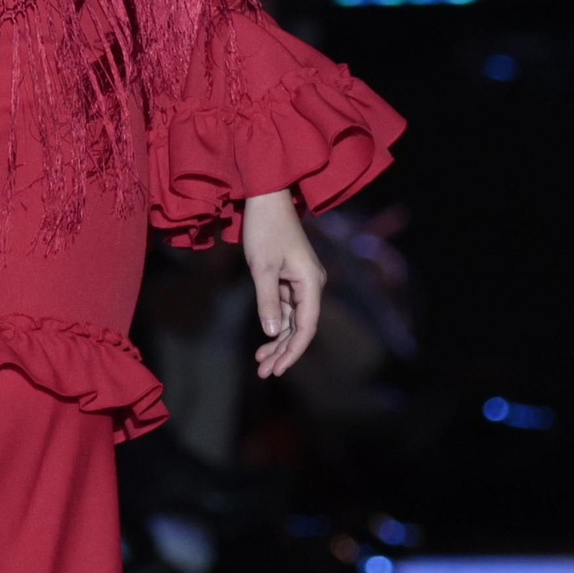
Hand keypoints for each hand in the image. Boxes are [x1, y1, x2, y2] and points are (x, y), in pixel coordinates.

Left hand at [242, 189, 325, 378]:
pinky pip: (286, 309)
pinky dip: (275, 325)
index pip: (306, 327)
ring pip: (293, 321)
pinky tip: (264, 342)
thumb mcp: (262, 267)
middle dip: (283, 352)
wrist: (266, 199)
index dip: (292, 351)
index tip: (277, 370)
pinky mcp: (291, 279)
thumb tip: (272, 333)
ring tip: (260, 363)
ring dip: (278, 342)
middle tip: (264, 373)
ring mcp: (302, 283)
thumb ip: (267, 301)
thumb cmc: (265, 230)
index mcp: (311, 283)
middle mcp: (312, 285)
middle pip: (301, 328)